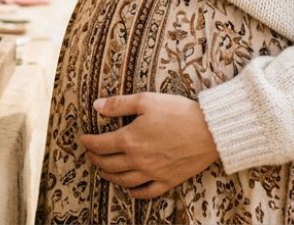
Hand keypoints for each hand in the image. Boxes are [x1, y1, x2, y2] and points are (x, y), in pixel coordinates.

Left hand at [79, 93, 219, 199]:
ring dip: (110, 177)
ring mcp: (153, 173)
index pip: (100, 145)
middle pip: (109, 165)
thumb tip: (97, 106)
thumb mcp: (146, 100)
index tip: (83, 139)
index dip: (88, 142)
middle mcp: (138, 160)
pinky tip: (130, 190)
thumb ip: (119, 104)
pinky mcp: (168, 180)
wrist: (210, 130)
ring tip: (104, 173)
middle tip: (91, 154)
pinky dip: (135, 193)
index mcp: (130, 140)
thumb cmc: (178, 112)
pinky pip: (147, 192)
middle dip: (96, 159)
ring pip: (124, 180)